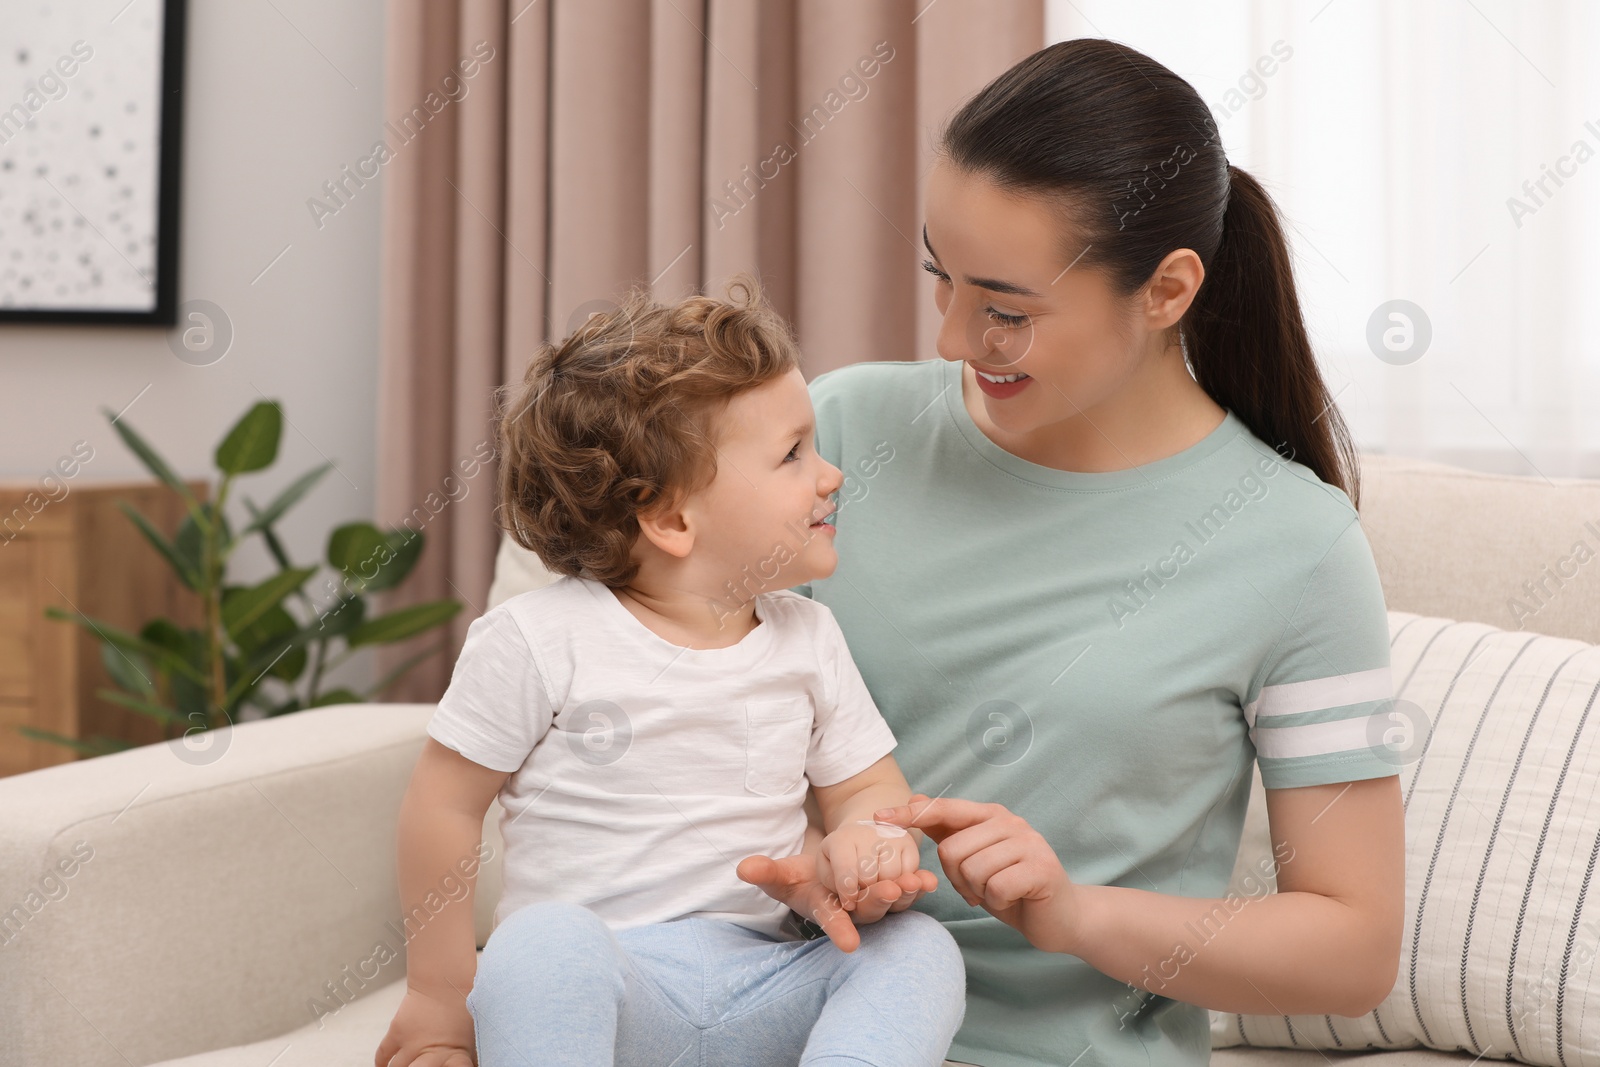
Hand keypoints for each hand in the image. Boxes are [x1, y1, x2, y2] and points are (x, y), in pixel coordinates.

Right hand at [374, 984, 476, 1066]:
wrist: (447, 982)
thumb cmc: (464, 1006)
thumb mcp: (472, 1037)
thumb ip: (468, 1057)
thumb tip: (472, 1065)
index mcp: (455, 1057)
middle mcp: (432, 1054)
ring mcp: (412, 1044)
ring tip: (403, 1066)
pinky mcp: (398, 1032)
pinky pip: (383, 1055)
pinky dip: (381, 1062)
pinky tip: (383, 1066)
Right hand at [736, 849, 936, 952]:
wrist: (830, 873)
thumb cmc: (804, 877)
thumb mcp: (783, 873)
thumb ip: (766, 872)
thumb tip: (743, 868)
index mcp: (827, 909)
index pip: (833, 922)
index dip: (840, 931)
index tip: (850, 944)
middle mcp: (853, 913)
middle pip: (868, 911)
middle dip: (878, 902)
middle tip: (887, 890)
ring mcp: (876, 906)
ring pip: (892, 905)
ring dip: (904, 894)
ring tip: (915, 882)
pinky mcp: (894, 896)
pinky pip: (908, 895)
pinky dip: (920, 888)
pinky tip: (931, 880)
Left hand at [817, 819, 922, 911]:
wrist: (860, 836)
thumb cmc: (841, 861)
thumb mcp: (828, 872)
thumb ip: (835, 887)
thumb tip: (852, 903)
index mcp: (840, 840)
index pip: (845, 869)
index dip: (847, 892)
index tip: (849, 904)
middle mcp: (867, 833)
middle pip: (870, 878)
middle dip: (866, 893)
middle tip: (862, 891)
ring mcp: (890, 836)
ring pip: (892, 878)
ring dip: (884, 890)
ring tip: (875, 883)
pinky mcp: (909, 842)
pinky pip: (910, 873)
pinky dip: (901, 884)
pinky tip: (890, 878)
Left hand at [873, 793, 1084, 954]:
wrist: (1059, 917)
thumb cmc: (1012, 887)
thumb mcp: (975, 859)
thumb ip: (948, 831)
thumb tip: (914, 798)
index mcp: (991, 816)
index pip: (944, 809)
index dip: (911, 815)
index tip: (878, 817)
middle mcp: (1011, 822)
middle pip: (951, 849)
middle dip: (957, 878)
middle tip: (977, 888)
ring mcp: (1029, 843)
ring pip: (972, 869)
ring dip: (978, 891)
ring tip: (995, 892)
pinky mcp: (1041, 868)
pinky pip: (995, 887)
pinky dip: (996, 901)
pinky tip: (1011, 899)